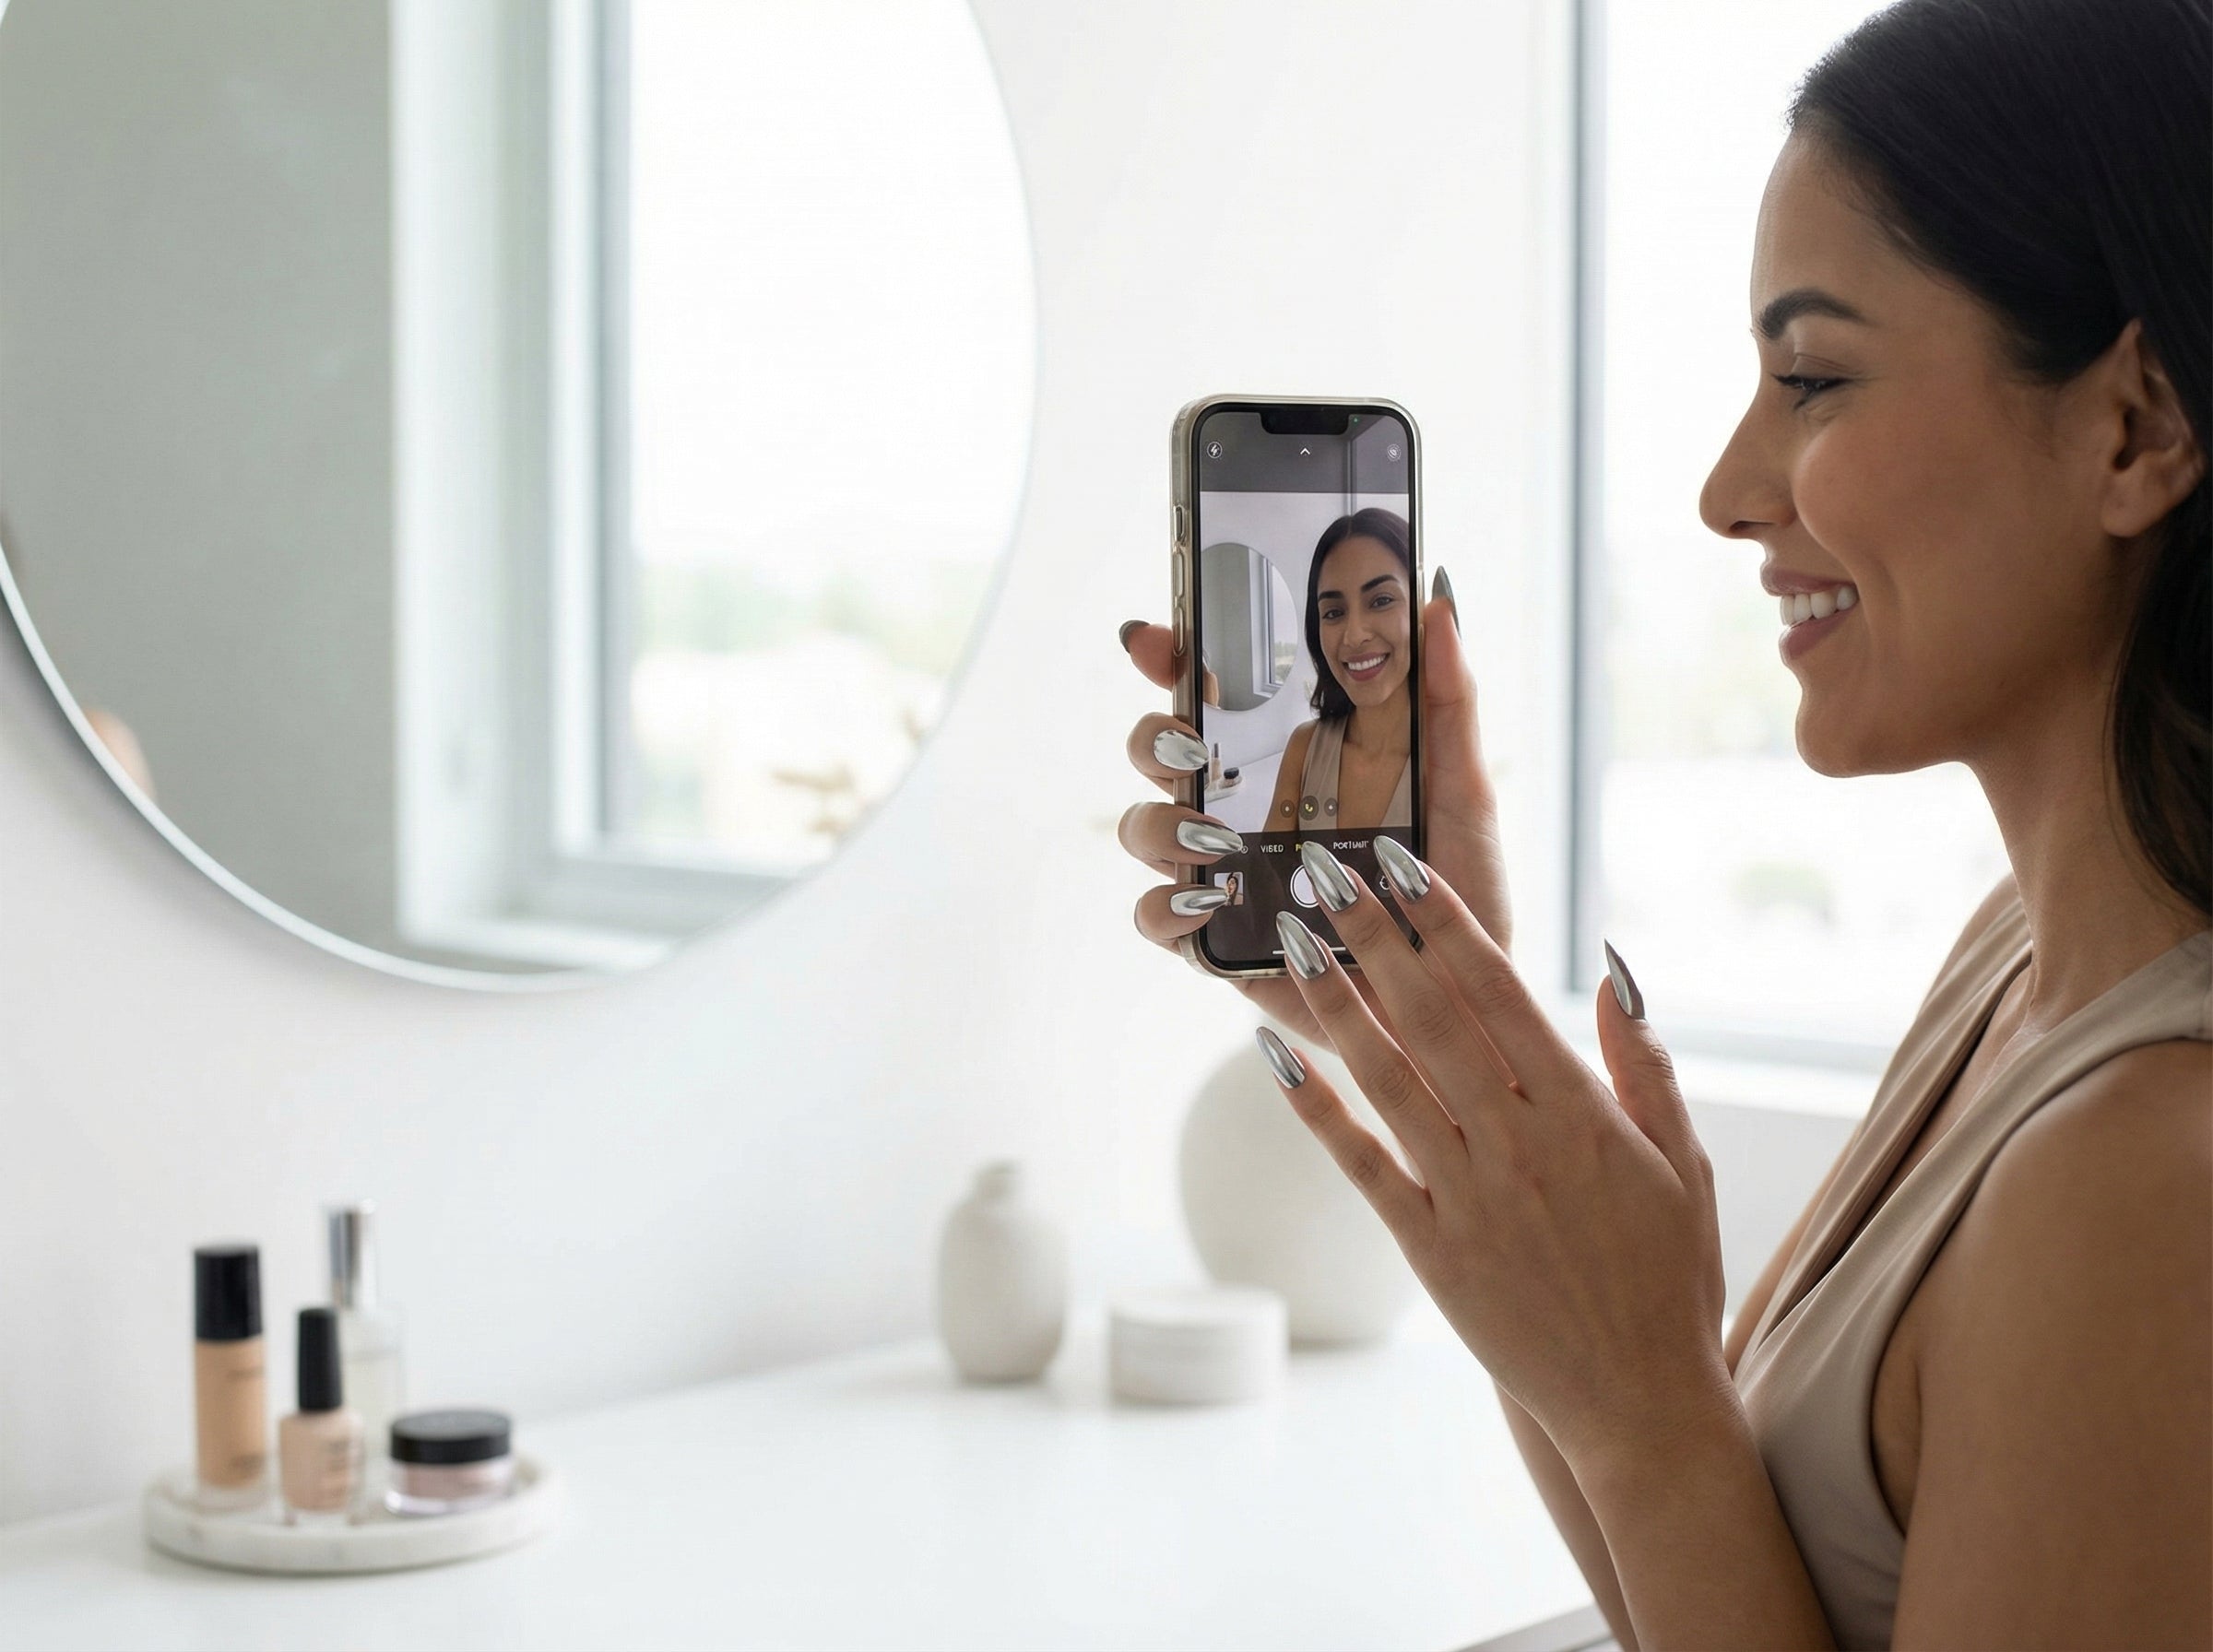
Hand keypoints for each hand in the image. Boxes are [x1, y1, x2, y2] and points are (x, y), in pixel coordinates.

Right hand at [1117, 573, 1514, 1045]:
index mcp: (1287, 760)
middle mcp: (1240, 810)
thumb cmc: (1459, 895)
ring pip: (1145, 829)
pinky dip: (1166, 906)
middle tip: (1195, 745)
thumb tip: (1439, 602)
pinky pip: (1158, 920)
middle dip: (1155, 737)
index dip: (1172, 657)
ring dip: (1160, 822)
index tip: (1161, 637)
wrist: (1462, 1003)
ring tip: (1213, 836)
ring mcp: (1220, 875)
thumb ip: (1448, 698)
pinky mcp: (1216, 945)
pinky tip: (1208, 899)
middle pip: (1158, 753)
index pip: (1210, 694)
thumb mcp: (1463, 788)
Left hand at [1260, 841, 1732, 1472]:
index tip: (1400, 864)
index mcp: (1581, 1114)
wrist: (1642, 1404)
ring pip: (1388, 1079)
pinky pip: (1362, 1166)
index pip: (1498, 992)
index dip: (1444, 923)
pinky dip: (1316, 1110)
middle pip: (1431, 1019)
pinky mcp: (1429, 1249)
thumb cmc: (1669, 1276)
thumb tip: (1610, 968)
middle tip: (1320, 870)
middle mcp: (1517, 1145)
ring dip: (1334, 1003)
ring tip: (1289, 938)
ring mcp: (1467, 1198)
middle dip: (1373, 937)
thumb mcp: (1684, 1162)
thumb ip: (1642, 1063)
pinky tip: (1272, 1056)